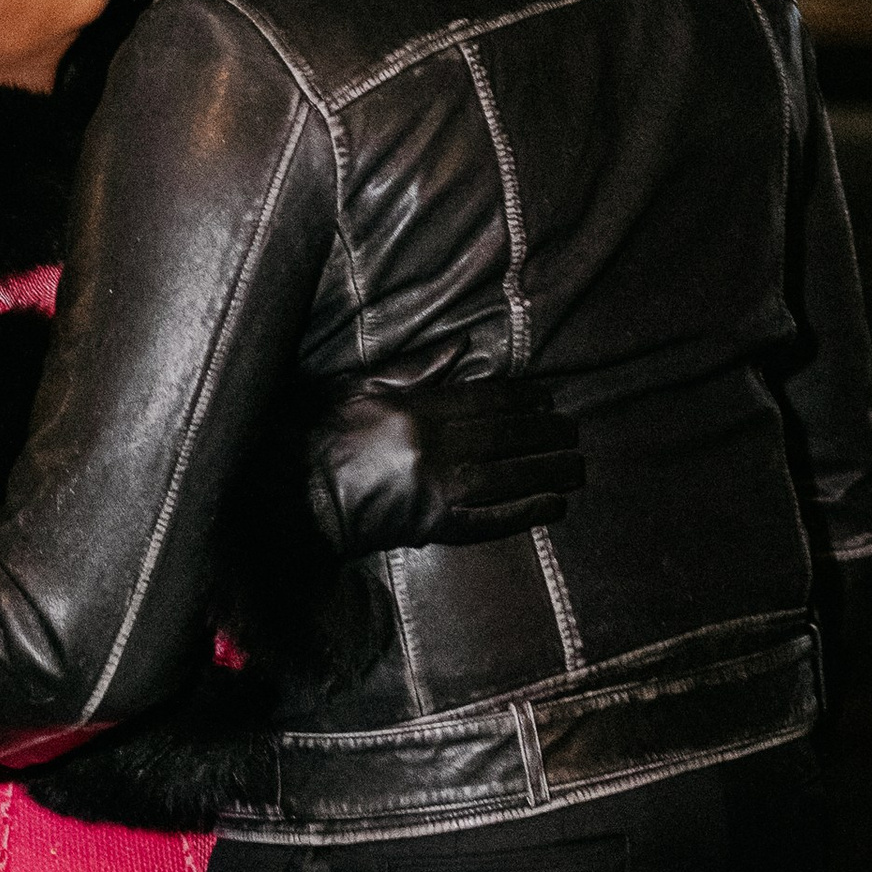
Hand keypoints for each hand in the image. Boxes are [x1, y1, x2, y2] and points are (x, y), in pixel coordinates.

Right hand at [307, 374, 584, 553]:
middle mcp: (435, 447)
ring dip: (548, 471)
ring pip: (509, 476)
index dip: (525, 398)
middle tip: (574, 432)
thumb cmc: (320, 434)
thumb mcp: (361, 385)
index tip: (549, 398)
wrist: (294, 493)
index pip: (488, 400)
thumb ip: (415, 368)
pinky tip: (553, 506)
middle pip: (507, 436)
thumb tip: (461, 347)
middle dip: (546, 434)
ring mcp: (437, 489)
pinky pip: (491, 519)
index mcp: (418, 409)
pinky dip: (525, 512)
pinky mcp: (433, 525)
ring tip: (577, 467)